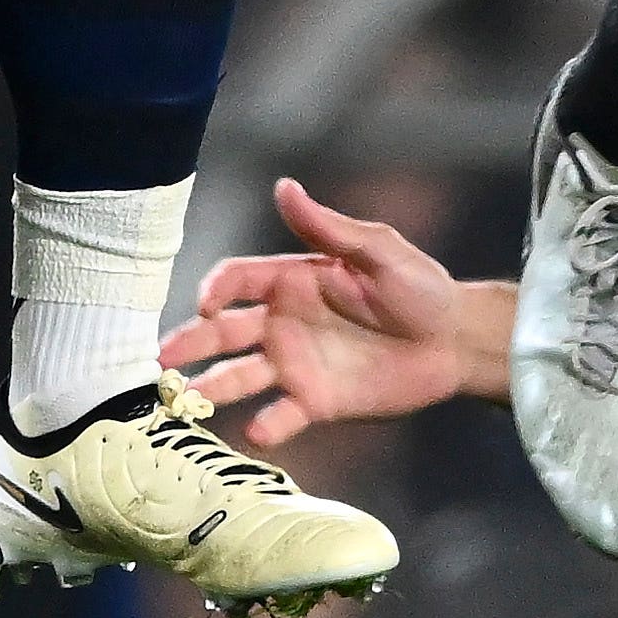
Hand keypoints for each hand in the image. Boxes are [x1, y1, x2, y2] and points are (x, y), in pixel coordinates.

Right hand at [158, 179, 507, 444]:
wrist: (456, 340)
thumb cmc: (421, 288)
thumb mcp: (378, 250)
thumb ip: (329, 227)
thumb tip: (284, 186)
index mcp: (292, 280)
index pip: (236, 281)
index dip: (215, 290)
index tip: (208, 305)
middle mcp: (284, 323)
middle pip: (223, 332)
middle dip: (190, 343)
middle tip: (162, 359)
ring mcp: (296, 364)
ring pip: (240, 376)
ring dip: (210, 387)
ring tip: (185, 400)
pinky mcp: (317, 401)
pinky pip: (282, 414)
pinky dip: (266, 425)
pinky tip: (255, 431)